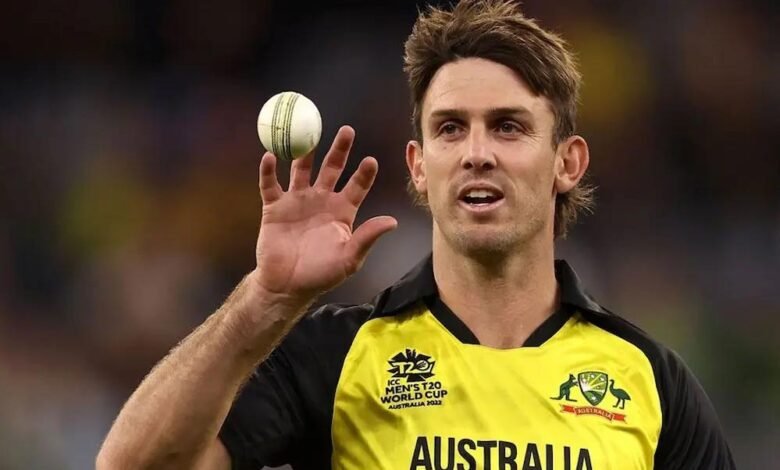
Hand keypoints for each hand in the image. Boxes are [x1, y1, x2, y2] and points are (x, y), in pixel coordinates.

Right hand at [251, 125, 397, 302]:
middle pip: (331, 169)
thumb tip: (392, 222)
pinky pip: (270, 184)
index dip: (363, 173)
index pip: (356, 186)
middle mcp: (321, 201)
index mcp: (342, 211)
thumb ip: (367, 237)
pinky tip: (270, 156)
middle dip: (339, 150)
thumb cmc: (321, 274)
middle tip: (347, 131)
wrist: (286, 286)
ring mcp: (297, 201)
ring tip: (308, 135)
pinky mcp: (274, 207)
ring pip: (301, 170)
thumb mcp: (349, 258)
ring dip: (304, 153)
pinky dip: (268, 170)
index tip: (370, 160)